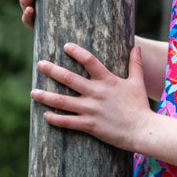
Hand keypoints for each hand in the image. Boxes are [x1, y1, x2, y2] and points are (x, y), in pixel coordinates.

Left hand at [31, 43, 151, 150]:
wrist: (143, 130)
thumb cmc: (140, 106)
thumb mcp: (138, 82)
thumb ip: (136, 64)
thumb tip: (136, 47)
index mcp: (108, 80)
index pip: (89, 61)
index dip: (77, 52)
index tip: (66, 46)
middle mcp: (96, 93)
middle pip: (69, 78)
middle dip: (52, 70)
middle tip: (40, 64)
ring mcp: (92, 110)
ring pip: (63, 101)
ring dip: (46, 96)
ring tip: (33, 93)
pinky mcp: (90, 125)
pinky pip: (68, 122)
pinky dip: (55, 119)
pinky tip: (45, 115)